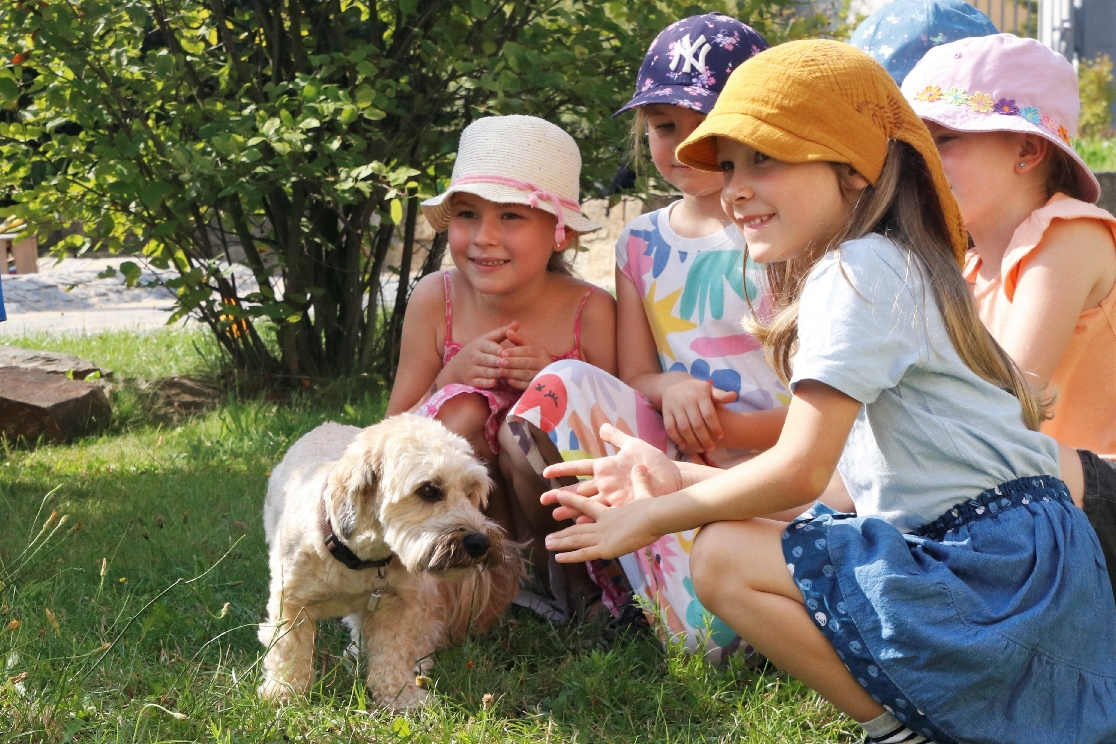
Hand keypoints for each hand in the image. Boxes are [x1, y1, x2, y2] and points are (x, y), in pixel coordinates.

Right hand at [437, 324, 513, 388]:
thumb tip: (516, 323)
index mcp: (479, 345)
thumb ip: (502, 333)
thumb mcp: (486, 340)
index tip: (505, 352)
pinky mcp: (471, 381)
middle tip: (507, 363)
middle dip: (497, 362)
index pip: (488, 346)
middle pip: (487, 360)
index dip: (497, 349)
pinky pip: (479, 382)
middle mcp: (474, 357)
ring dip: (495, 373)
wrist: (456, 367)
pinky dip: (486, 383)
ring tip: (506, 373)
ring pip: (485, 371)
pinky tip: (495, 383)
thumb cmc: (477, 351)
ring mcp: (471, 369)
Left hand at [499, 327, 552, 389]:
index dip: (514, 352)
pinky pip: (528, 384)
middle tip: (499, 362)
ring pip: (527, 374)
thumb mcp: (528, 348)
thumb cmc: (534, 359)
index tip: (502, 353)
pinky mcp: (540, 386)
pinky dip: (519, 383)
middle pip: (527, 362)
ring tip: (501, 371)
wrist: (550, 376)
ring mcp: (543, 375)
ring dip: (513, 373)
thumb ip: (518, 340)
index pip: (527, 351)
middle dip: (512, 362)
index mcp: (540, 352)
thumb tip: (508, 331)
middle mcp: (544, 363)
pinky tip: (509, 381)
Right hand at [540, 423, 680, 521]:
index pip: (579, 468)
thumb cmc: (654, 460)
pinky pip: (604, 514)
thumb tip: (601, 425)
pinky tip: (579, 524)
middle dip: (560, 496)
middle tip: (543, 500)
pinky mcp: (623, 507)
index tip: (546, 472)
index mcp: (605, 467)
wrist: (671, 477)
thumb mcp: (633, 444)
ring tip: (556, 516)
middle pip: (578, 490)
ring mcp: (613, 497)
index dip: (563, 469)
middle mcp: (605, 484)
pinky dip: (592, 520)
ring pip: (587, 505)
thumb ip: (616, 436)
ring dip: (571, 511)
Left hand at [544, 466, 660, 561]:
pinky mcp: (606, 548)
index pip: (586, 505)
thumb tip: (641, 466)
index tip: (558, 496)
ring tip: (546, 544)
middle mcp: (601, 523)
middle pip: (577, 527)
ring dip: (560, 542)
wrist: (655, 516)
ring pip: (576, 539)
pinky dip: (570, 556)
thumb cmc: (653, 505)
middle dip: (562, 532)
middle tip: (547, 536)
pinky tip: (557, 558)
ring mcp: (602, 536)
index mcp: (609, 512)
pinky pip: (584, 553)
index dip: (572, 500)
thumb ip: (640, 481)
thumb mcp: (644, 492)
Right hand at [661, 376, 736, 453]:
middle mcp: (687, 401)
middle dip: (705, 438)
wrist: (673, 383)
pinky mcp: (666, 412)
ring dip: (693, 441)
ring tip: (701, 449)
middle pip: (697, 424)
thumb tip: (734, 396)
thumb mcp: (709, 389)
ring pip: (684, 428)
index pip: (709, 414)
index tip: (721, 437)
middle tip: (712, 448)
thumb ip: (721, 395)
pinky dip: (677, 438)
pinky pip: (670, 428)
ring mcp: (675, 407)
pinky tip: (685, 445)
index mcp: (700, 395)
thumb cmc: (696, 390)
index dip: (715, 427)